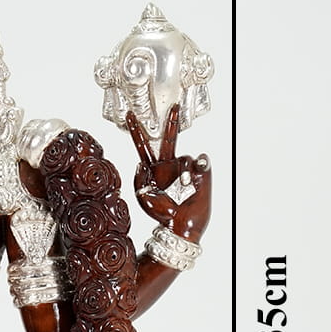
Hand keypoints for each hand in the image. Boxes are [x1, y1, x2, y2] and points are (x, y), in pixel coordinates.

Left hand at [127, 104, 210, 245]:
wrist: (179, 225)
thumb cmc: (160, 213)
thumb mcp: (142, 197)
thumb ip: (138, 181)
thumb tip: (141, 164)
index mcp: (153, 168)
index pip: (143, 146)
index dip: (136, 131)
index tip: (128, 115)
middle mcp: (169, 164)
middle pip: (169, 139)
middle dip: (171, 122)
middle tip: (174, 106)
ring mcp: (185, 168)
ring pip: (185, 157)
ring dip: (184, 173)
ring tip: (184, 188)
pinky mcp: (201, 173)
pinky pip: (200, 161)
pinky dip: (199, 167)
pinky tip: (196, 176)